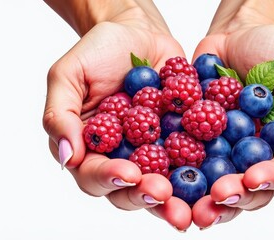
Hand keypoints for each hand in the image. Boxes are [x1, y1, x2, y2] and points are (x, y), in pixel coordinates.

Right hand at [42, 2, 191, 230]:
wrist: (139, 34)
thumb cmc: (99, 51)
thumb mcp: (70, 74)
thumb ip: (61, 114)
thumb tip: (68, 157)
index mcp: (90, 148)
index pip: (94, 174)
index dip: (109, 179)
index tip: (128, 173)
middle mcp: (121, 157)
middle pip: (129, 189)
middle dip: (145, 195)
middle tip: (162, 193)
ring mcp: (153, 152)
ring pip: (161, 184)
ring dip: (174, 198)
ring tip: (186, 204)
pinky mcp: (180, 142)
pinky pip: (191, 161)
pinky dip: (201, 172)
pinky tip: (212, 177)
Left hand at [191, 1, 273, 228]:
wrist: (237, 35)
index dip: (270, 179)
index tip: (253, 178)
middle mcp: (254, 157)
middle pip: (248, 190)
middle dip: (233, 197)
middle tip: (216, 198)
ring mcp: (223, 152)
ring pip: (215, 186)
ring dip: (203, 200)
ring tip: (191, 207)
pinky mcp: (194, 142)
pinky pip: (185, 161)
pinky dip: (175, 172)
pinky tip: (164, 179)